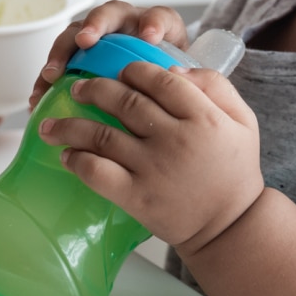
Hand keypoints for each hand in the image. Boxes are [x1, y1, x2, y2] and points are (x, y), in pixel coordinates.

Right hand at [29, 0, 187, 106]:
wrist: (154, 87)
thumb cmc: (169, 81)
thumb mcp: (185, 78)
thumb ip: (189, 79)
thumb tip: (182, 86)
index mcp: (156, 26)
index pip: (158, 16)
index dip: (153, 23)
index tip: (149, 36)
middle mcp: (124, 24)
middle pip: (107, 15)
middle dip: (95, 26)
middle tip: (86, 41)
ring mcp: (96, 37)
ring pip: (75, 34)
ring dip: (61, 52)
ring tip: (51, 74)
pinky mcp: (77, 56)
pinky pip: (59, 62)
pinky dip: (46, 80)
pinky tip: (38, 99)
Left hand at [38, 62, 263, 252]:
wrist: (230, 226)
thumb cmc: (234, 169)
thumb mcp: (243, 120)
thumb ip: (214, 85)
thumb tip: (173, 68)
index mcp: (203, 116)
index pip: (158, 79)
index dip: (133, 70)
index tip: (120, 72)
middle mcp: (176, 139)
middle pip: (124, 101)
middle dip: (94, 89)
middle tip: (79, 88)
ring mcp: (153, 169)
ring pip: (102, 134)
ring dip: (71, 124)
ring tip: (52, 122)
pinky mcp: (138, 197)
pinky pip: (98, 172)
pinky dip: (77, 160)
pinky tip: (67, 155)